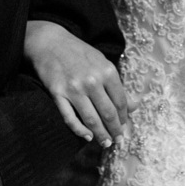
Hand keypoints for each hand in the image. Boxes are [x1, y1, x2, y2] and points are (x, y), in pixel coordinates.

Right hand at [25, 20, 129, 146]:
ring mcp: (74, 89)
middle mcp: (92, 81)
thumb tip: (134, 106)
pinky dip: (79, 130)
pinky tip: (87, 136)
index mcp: (107, 71)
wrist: (50, 42)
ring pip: (91, 119)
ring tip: (105, 143)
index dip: (124, 117)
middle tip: (118, 140)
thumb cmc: (79, 53)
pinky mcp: (57, 94)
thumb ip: (117, 85)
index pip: (120, 101)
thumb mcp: (102, 63)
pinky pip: (70, 118)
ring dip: (100, 134)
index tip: (124, 126)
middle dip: (115, 130)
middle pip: (108, 113)